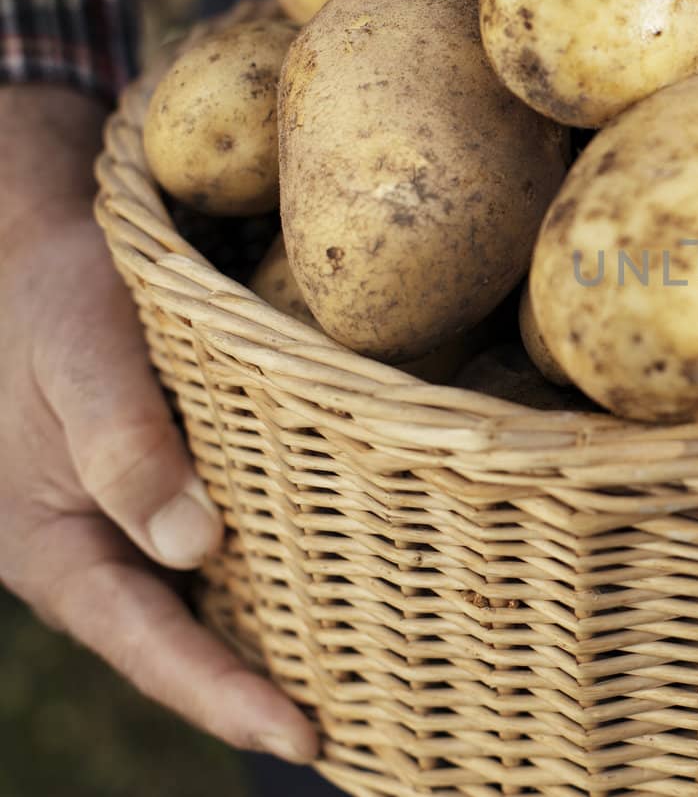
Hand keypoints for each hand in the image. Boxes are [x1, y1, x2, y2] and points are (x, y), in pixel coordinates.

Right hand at [0, 85, 317, 762]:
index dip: (223, 697)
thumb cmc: (55, 298)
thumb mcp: (83, 364)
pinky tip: (340, 591)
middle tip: (359, 737)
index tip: (300, 737)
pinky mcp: (168, 488)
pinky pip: (223, 552)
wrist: (41, 246)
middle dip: (259, 695)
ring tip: (368, 691)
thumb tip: (192, 548)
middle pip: (183, 644)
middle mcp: (97, 554)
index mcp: (57, 548)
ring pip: (207, 605)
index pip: (149, 644)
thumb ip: (126, 450)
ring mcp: (132, 526)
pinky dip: (276, 577)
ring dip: (275, 644)